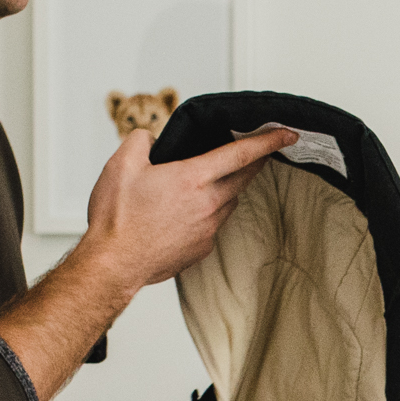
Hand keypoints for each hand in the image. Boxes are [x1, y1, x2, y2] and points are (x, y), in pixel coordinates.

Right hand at [82, 128, 295, 287]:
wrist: (113, 266)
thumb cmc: (116, 220)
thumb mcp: (121, 165)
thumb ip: (141, 141)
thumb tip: (152, 139)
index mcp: (193, 179)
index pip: (241, 154)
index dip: (267, 141)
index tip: (286, 134)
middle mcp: (208, 204)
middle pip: (243, 177)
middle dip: (255, 161)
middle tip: (260, 151)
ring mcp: (208, 229)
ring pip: (229, 202)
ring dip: (228, 188)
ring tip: (214, 180)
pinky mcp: (202, 249)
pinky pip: (214, 224)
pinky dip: (209, 213)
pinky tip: (189, 212)